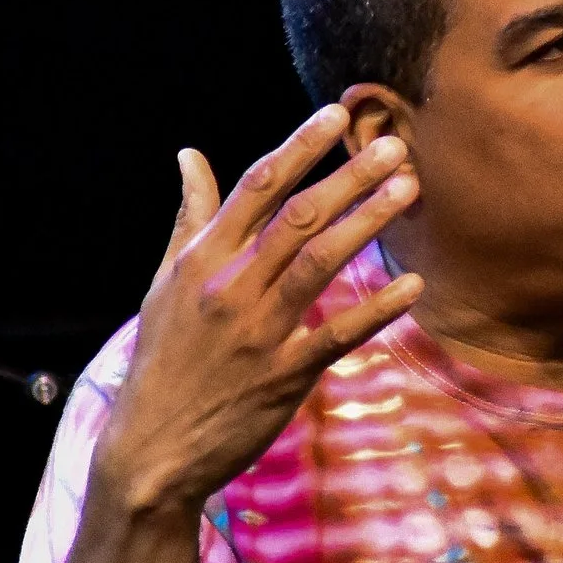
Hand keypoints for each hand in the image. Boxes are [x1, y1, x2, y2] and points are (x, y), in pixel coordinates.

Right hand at [95, 109, 422, 518]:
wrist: (150, 448)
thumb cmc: (163, 358)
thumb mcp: (164, 282)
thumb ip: (190, 218)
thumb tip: (189, 156)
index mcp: (202, 258)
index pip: (256, 186)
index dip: (298, 147)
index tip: (336, 114)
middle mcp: (229, 286)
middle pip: (296, 217)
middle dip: (348, 176)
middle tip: (394, 145)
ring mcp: (257, 331)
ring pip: (319, 263)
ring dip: (367, 221)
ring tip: (407, 189)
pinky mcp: (282, 376)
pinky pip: (336, 334)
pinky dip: (376, 309)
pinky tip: (413, 286)